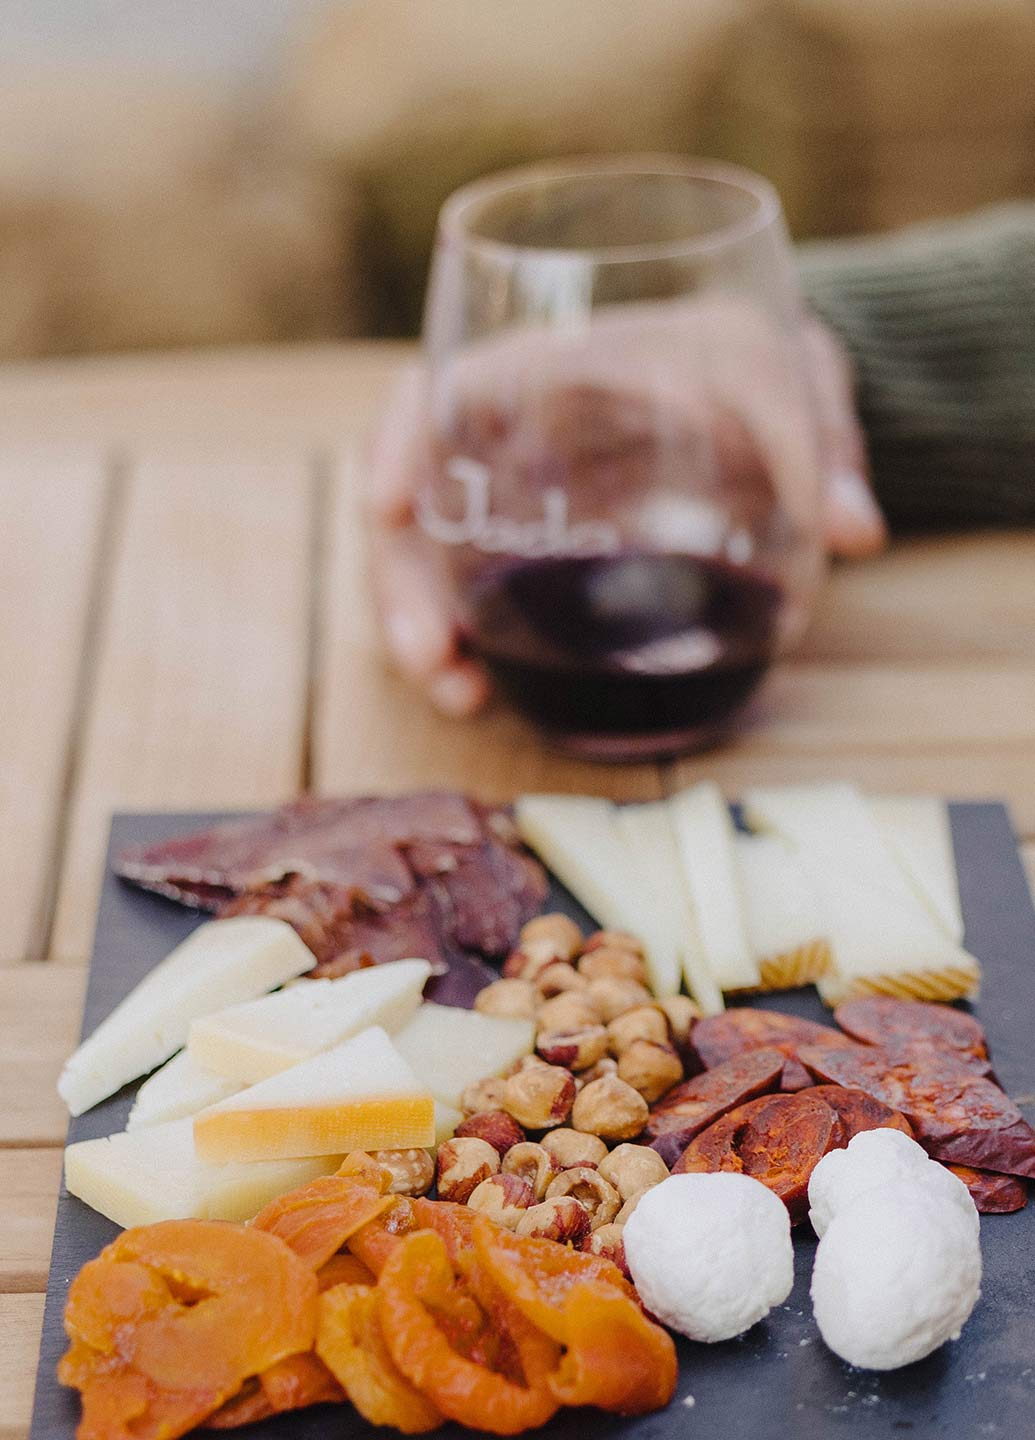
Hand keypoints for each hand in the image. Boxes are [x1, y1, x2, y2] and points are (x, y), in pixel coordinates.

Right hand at [367, 309, 885, 716]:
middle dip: (402, 577)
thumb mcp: (798, 375)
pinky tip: (478, 692)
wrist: (763, 390)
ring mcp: (513, 496)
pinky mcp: (526, 549)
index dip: (401, 440)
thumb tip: (855, 531)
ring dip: (423, 625)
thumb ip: (824, 438)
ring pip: (428, 555)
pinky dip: (463, 642)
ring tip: (457, 693)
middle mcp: (512, 431)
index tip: (384, 506)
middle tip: (430, 656)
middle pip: (414, 493)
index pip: (447, 384)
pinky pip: (469, 590)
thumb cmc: (764, 361)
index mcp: (553, 359)